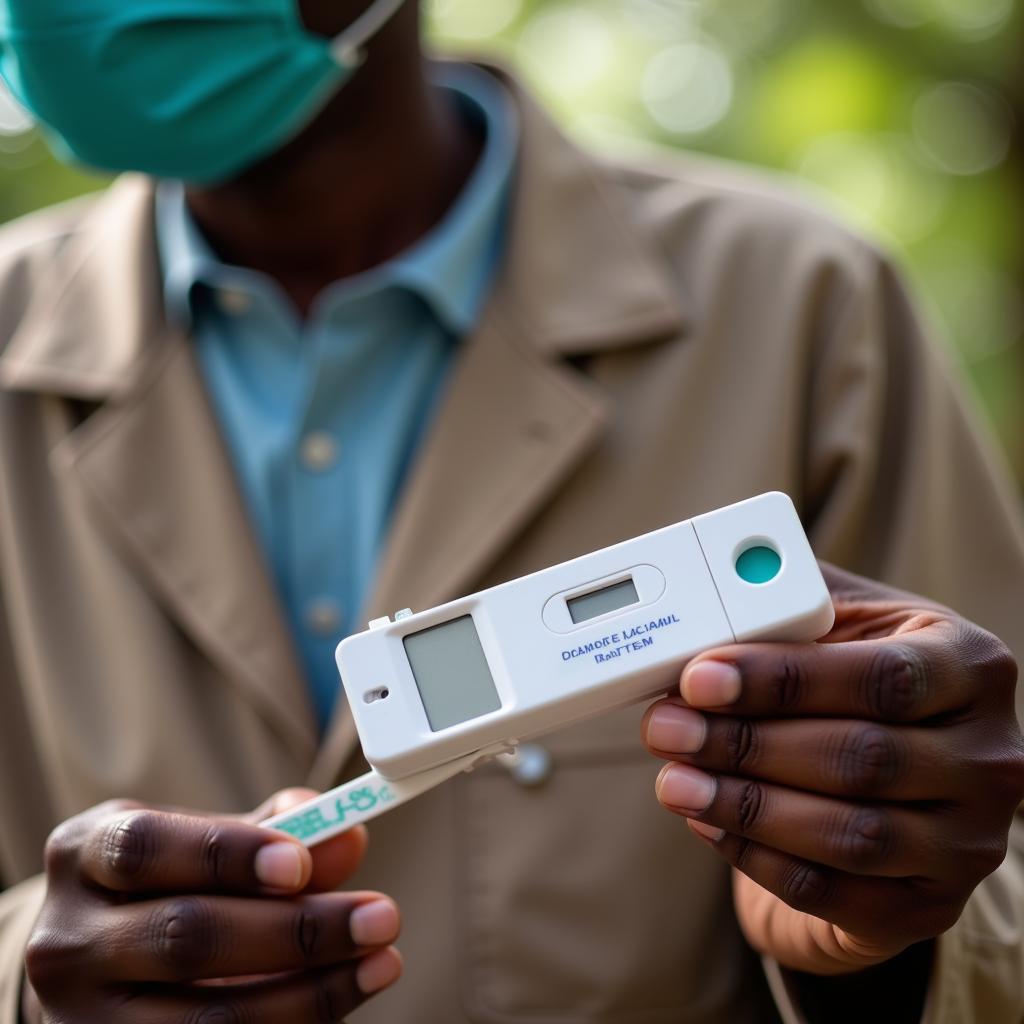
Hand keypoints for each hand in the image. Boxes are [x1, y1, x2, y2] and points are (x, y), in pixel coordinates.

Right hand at [22, 790, 401, 1021]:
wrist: (92, 968)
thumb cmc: (165, 885)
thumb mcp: (200, 842)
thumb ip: (272, 835)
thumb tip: (346, 837)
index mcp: (85, 852)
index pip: (147, 848)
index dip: (228, 854)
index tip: (303, 862)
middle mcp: (67, 940)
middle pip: (186, 935)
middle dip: (297, 929)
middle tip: (381, 916)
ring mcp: (80, 1020)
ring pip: (206, 1017)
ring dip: (310, 993)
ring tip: (382, 963)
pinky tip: (340, 1000)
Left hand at [642, 564, 1023, 974]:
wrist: (893, 773)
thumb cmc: (855, 679)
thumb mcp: (839, 623)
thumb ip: (781, 611)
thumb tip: (689, 622)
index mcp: (971, 666)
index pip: (882, 678)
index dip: (784, 681)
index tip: (699, 679)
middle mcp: (987, 757)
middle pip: (861, 758)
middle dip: (745, 744)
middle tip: (665, 728)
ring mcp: (967, 841)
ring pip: (848, 833)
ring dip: (743, 806)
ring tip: (672, 780)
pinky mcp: (928, 905)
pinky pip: (831, 890)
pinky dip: (756, 857)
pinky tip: (705, 822)